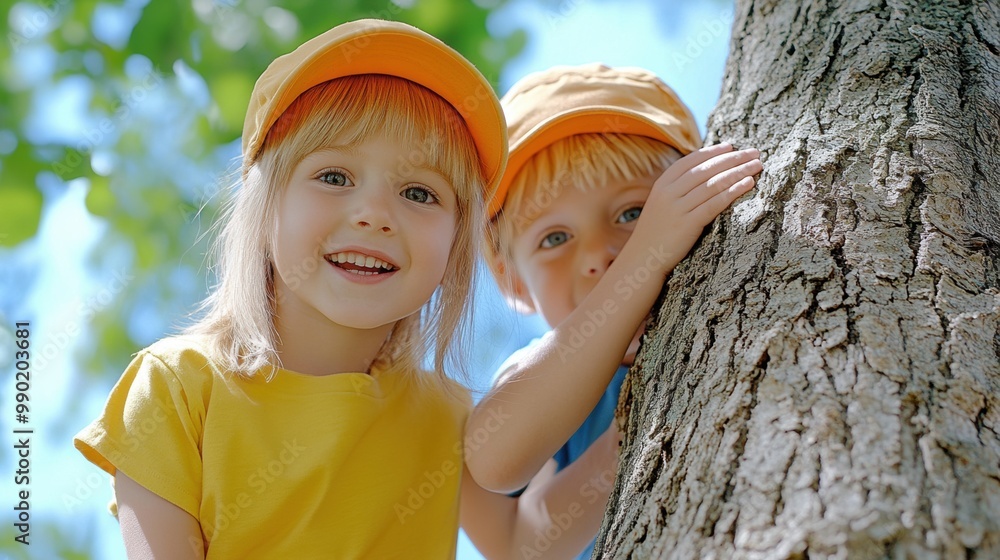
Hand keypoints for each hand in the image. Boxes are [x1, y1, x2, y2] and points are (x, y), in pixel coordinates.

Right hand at [634, 143, 760, 275]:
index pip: (691, 160)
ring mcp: (677, 208)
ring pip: (713, 184)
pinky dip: (733, 191)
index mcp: (662, 184)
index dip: (712, 152)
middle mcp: (669, 192)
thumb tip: (704, 173)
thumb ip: (678, 188)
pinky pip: (714, 203)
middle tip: (754, 152)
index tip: (731, 146)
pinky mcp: (687, 224)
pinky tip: (748, 184)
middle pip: (705, 169)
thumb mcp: (661, 204)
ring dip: (738, 171)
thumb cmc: (656, 232)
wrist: (642, 259)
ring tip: (757, 165)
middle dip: (732, 158)